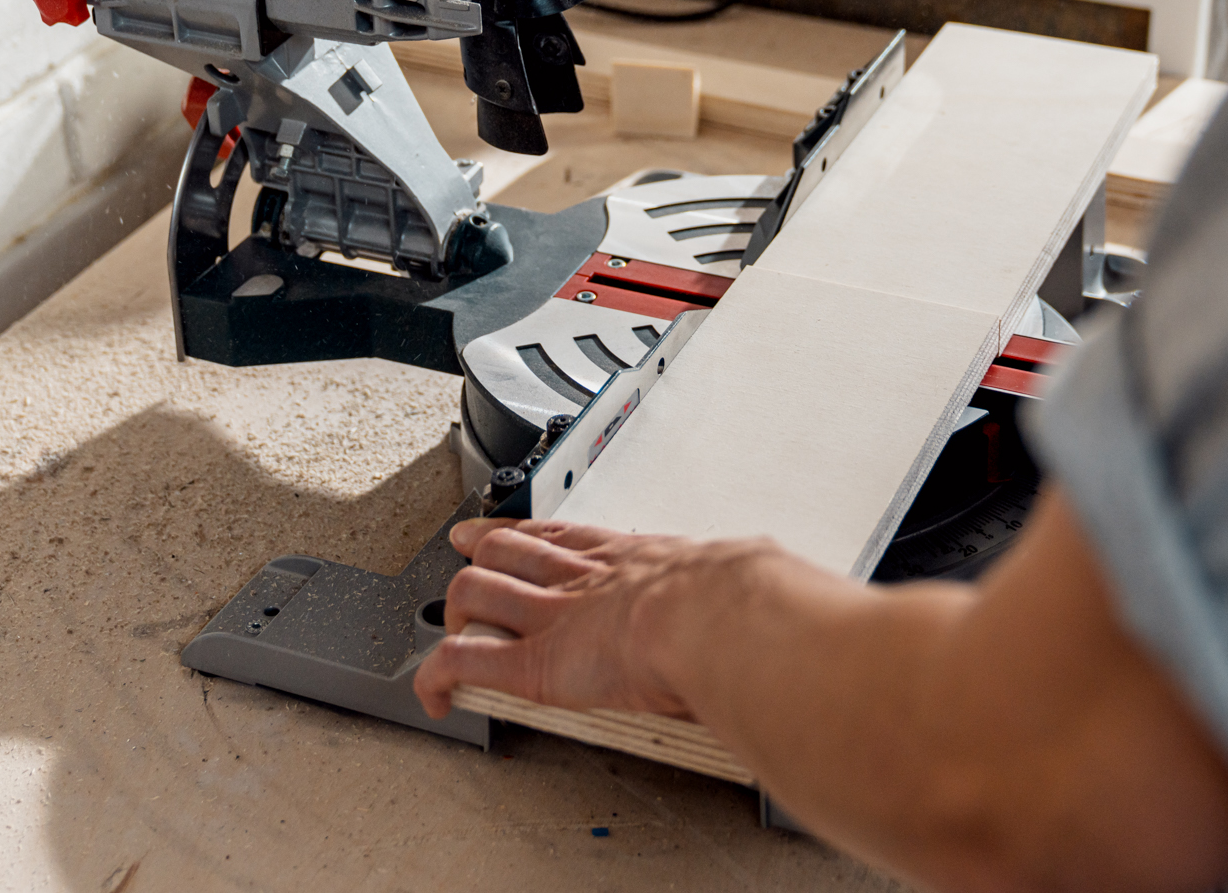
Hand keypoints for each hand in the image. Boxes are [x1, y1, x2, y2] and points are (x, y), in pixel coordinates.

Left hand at [412, 516, 779, 718]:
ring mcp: (553, 618)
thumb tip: (790, 603)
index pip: (567, 536)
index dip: (530, 533)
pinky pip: (465, 663)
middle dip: (481, 555)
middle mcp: (584, 580)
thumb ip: (748, 590)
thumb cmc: (741, 603)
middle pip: (511, 552)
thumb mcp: (742, 581)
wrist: (721, 618)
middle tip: (463, 560)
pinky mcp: (533, 663)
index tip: (509, 532)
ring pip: (478, 595)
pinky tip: (437, 696)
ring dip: (460, 610)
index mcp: (633, 559)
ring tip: (454, 628)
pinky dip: (439, 678)